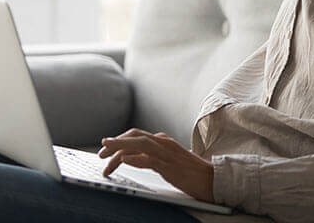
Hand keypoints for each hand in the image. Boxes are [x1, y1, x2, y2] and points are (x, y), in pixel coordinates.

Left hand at [98, 128, 214, 202]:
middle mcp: (163, 143)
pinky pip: (150, 159)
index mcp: (163, 141)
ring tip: (105, 155)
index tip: (106, 149)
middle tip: (100, 153)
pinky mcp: (170, 165)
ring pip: (138, 144)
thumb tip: (132, 157)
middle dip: (114, 143)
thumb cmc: (191, 173)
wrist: (213, 179)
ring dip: (118, 149)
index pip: (136, 135)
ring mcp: (166, 153)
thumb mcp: (169, 160)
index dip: (119, 140)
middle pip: (134, 136)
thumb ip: (154, 156)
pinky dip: (135, 158)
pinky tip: (125, 160)